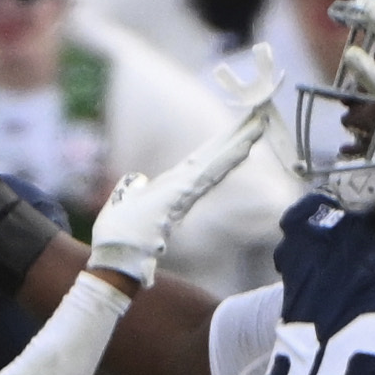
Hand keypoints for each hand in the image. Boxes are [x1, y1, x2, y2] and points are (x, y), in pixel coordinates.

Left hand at [85, 49, 277, 288]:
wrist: (116, 256)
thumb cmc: (117, 236)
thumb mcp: (122, 202)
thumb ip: (131, 188)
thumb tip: (137, 179)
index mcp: (171, 188)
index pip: (199, 163)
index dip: (218, 147)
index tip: (237, 131)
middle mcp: (183, 189)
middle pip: (213, 158)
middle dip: (235, 139)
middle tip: (258, 118)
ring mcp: (185, 192)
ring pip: (216, 163)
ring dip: (237, 144)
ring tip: (258, 125)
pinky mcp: (182, 195)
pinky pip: (208, 173)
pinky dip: (226, 159)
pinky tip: (244, 146)